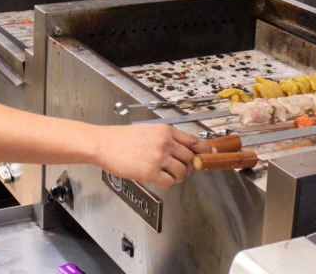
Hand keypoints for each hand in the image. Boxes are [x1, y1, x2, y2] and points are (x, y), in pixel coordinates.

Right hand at [94, 125, 215, 187]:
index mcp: (166, 131)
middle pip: (190, 158)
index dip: (205, 149)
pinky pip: (169, 182)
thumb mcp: (148, 131)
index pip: (194, 140)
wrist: (104, 143)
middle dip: (188, 167)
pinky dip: (167, 183)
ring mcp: (158, 157)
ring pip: (182, 172)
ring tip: (167, 175)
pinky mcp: (150, 171)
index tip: (211, 153)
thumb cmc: (122, 138)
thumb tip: (183, 151)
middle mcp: (165, 142)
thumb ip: (166, 139)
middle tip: (180, 170)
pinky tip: (158, 179)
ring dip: (178, 177)